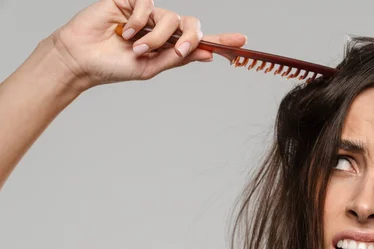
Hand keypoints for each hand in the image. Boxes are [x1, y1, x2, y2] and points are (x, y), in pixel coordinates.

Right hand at [49, 0, 246, 88]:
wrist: (83, 60)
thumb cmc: (114, 67)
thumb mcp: (150, 68)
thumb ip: (177, 58)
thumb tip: (207, 55)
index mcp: (169, 46)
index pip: (198, 40)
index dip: (221, 40)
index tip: (243, 41)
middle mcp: (161, 29)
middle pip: (191, 24)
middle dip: (190, 38)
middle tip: (179, 50)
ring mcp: (147, 14)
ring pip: (171, 17)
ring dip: (157, 37)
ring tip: (136, 47)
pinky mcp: (130, 1)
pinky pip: (149, 3)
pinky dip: (140, 19)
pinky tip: (126, 30)